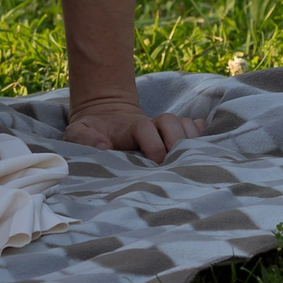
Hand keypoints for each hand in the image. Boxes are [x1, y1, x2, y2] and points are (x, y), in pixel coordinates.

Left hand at [62, 95, 199, 162]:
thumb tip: (104, 146)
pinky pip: (196, 129)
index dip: (153, 144)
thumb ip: (83, 138)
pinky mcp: (172, 134)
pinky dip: (203, 135)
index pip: (147, 128)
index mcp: (130, 126)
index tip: (155, 162)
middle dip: (177, 140)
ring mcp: (164, 128)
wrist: (104, 120)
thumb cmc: (90, 133)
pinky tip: (206, 148)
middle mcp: (151, 125)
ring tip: (191, 158)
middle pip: (172, 122)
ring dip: (191, 138)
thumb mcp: (76, 133)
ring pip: (186, 125)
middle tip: (177, 162)